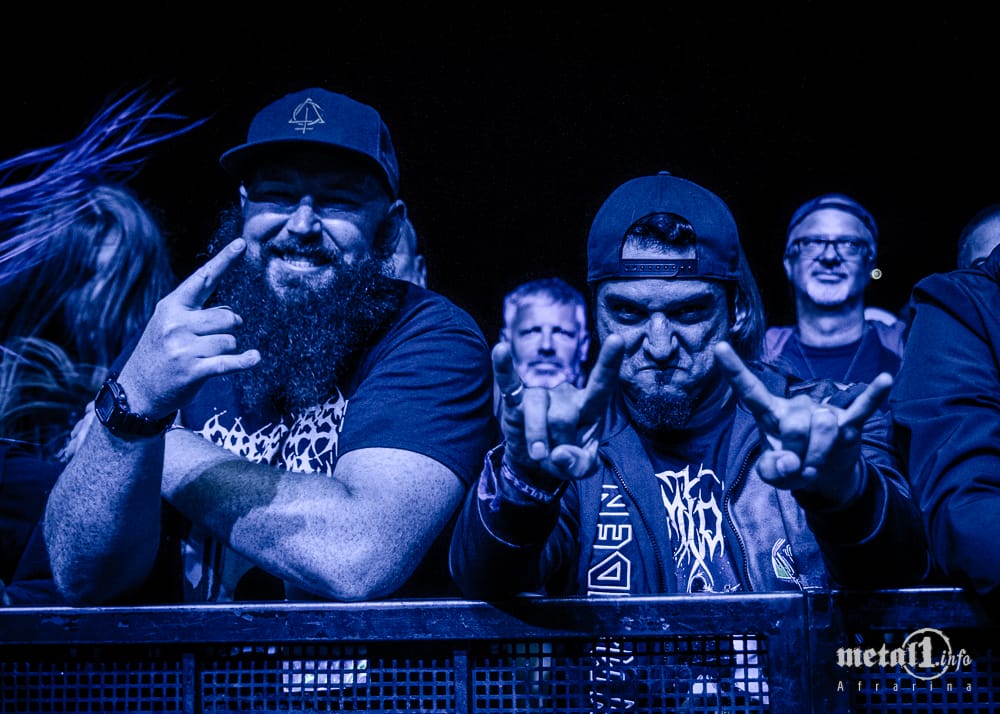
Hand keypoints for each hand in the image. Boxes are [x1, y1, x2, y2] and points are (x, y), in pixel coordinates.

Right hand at [116, 238, 260, 417]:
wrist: (136, 391)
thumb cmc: (159, 354)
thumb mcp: (168, 325)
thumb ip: (196, 314)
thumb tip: (232, 316)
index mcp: (171, 307)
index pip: (203, 279)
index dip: (224, 260)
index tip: (241, 243)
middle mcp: (176, 323)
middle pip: (228, 317)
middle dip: (230, 329)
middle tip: (213, 340)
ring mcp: (183, 347)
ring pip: (230, 341)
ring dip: (226, 351)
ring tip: (204, 358)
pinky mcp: (192, 370)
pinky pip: (228, 362)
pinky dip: (244, 361)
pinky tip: (254, 358)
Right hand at [495, 334, 624, 479]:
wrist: (534, 464)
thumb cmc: (565, 457)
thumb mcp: (581, 468)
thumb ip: (580, 465)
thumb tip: (559, 453)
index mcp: (589, 407)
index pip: (601, 384)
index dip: (609, 364)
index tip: (617, 339)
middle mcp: (565, 394)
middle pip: (563, 418)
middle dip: (558, 444)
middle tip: (555, 456)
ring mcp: (540, 394)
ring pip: (538, 414)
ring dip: (537, 440)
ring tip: (538, 455)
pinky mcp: (515, 400)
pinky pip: (510, 383)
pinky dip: (504, 369)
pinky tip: (501, 350)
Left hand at [714, 340, 891, 506]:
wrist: (826, 475)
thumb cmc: (793, 467)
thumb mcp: (774, 476)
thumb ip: (773, 471)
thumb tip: (790, 463)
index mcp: (770, 416)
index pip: (750, 391)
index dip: (734, 371)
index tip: (719, 346)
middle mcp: (795, 408)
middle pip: (794, 425)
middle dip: (798, 453)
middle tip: (800, 465)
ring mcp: (823, 413)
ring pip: (823, 429)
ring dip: (820, 456)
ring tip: (816, 462)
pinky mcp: (849, 422)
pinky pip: (862, 407)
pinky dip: (873, 396)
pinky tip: (885, 379)